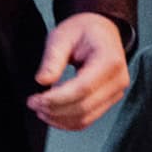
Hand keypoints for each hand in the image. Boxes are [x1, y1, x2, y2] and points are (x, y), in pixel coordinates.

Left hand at [27, 12, 129, 130]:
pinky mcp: (109, 101)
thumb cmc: (84, 30)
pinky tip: (52, 114)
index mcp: (110, 60)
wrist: (100, 30)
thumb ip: (53, 58)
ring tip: (40, 109)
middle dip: (55, 109)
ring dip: (60, 119)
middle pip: (84, 106)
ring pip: (86, 117)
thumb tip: (43, 80)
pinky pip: (88, 119)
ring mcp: (116, 92)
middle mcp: (118, 79)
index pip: (83, 88)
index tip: (36, 99)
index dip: (57, 98)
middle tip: (33, 103)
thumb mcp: (63, 35)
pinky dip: (68, 121)